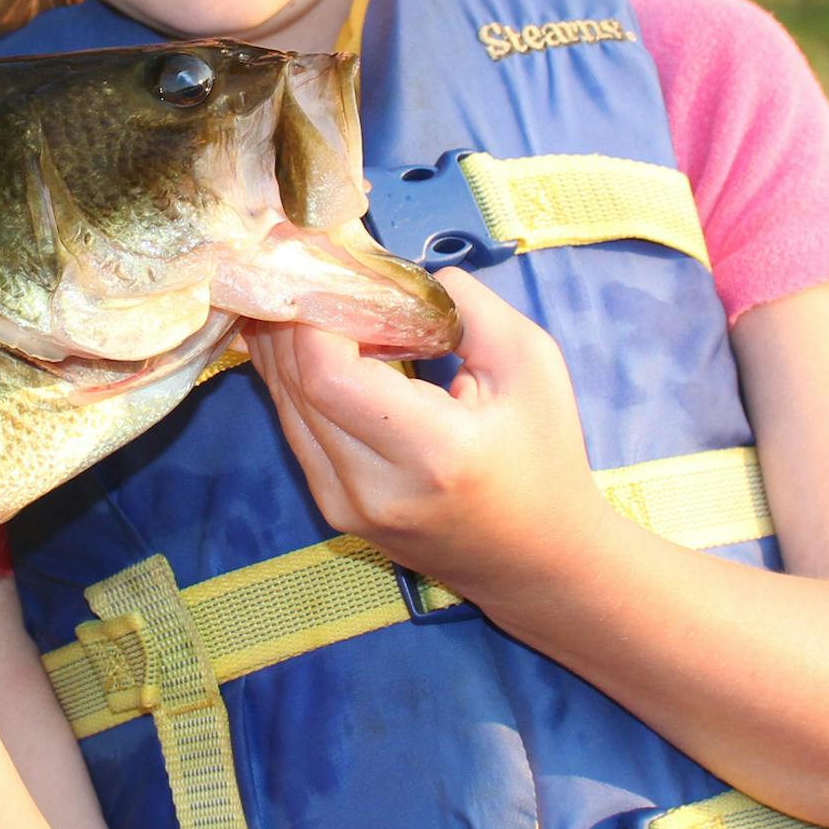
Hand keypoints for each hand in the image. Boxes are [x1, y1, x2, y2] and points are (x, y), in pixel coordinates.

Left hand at [243, 268, 602, 605]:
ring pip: (286, 406)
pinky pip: (296, 429)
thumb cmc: (543, 457)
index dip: (315, 317)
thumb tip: (395, 274)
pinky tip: (305, 341)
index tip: (334, 271)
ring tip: (303, 293)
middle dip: (294, 319)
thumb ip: (468, 308)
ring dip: (285, 346)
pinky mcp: (333, 510)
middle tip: (306, 267)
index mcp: (432, 453)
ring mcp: (345, 506)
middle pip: (297, 386)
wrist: (538, 561)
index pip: (329, 376)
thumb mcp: (532, 364)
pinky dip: (294, 380)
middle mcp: (374, 487)